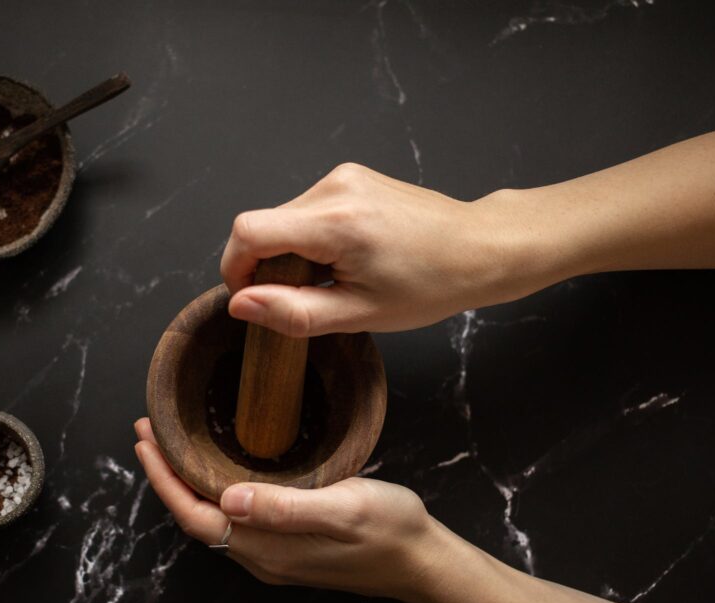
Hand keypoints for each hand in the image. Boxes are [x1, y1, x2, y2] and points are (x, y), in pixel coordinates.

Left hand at [133, 417, 443, 602]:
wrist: (424, 561)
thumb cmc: (391, 530)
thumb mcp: (344, 508)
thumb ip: (286, 506)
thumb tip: (229, 497)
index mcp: (267, 548)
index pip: (195, 514)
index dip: (164, 479)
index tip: (146, 438)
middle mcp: (262, 556)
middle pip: (195, 516)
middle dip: (166, 475)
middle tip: (150, 431)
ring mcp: (274, 554)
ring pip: (213, 517)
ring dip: (186, 481)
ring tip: (172, 443)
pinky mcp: (287, 547)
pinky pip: (234, 517)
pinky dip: (212, 487)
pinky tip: (218, 464)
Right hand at [220, 163, 546, 335]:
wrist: (478, 249)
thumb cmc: (430, 284)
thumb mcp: (357, 313)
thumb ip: (292, 312)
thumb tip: (239, 305)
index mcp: (336, 221)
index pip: (248, 231)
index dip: (236, 269)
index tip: (254, 298)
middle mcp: (335, 187)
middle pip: (263, 225)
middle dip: (267, 266)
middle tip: (305, 297)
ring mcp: (343, 177)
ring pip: (283, 218)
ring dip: (290, 252)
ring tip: (332, 279)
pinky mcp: (350, 177)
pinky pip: (305, 209)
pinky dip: (309, 239)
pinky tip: (342, 259)